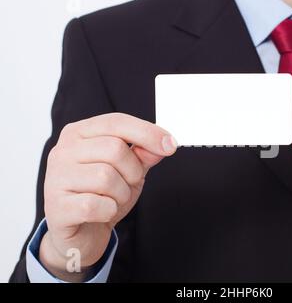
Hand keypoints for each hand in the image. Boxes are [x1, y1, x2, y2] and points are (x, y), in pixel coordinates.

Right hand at [39, 113, 176, 280]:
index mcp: (79, 133)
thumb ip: (144, 154)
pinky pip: (95, 205)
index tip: (171, 145)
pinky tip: (101, 213)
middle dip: (133, 171)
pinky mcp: (56, 207)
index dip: (147, 132)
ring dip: (121, 193)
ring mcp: (55, 178)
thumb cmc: (104, 195)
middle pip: (114, 149)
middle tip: (127, 184)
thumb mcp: (129, 171)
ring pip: (105, 177)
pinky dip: (108, 211)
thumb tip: (164, 144)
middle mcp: (63, 150)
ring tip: (112, 199)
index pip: (116, 122)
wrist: (83, 234)